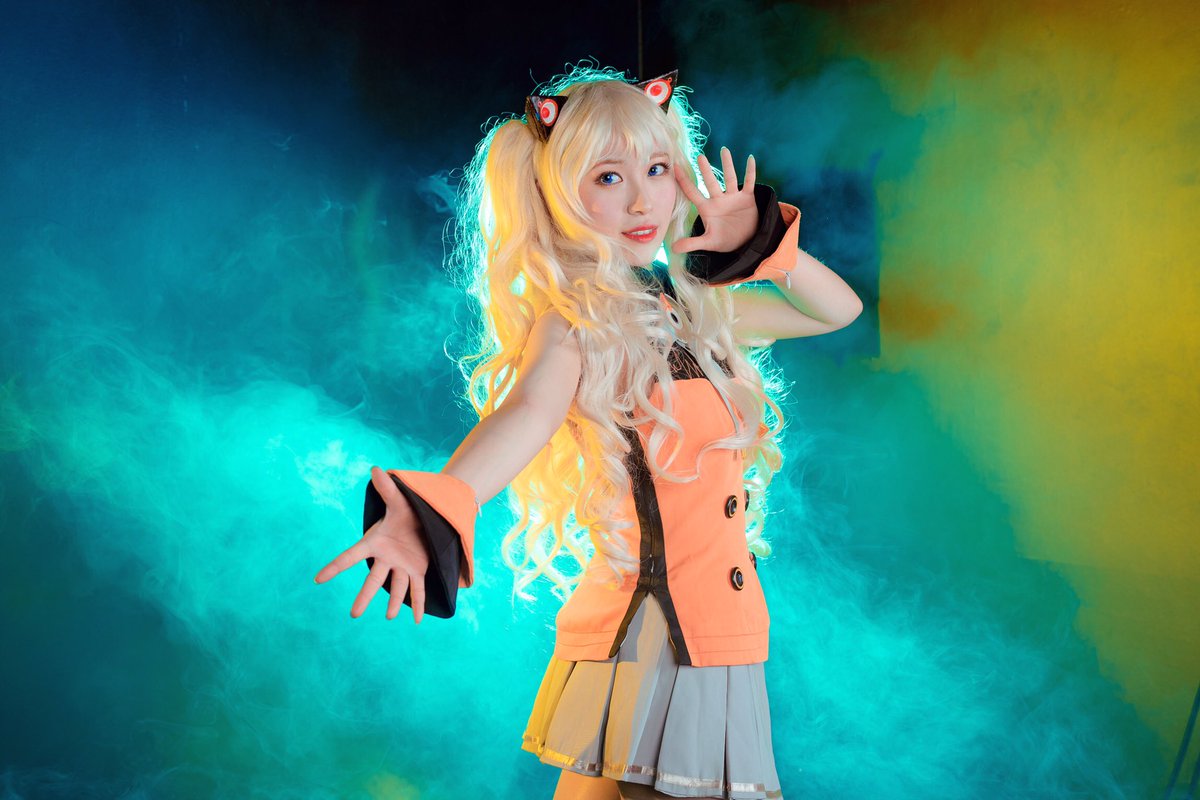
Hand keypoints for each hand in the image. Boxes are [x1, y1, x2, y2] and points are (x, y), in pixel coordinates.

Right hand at [313, 466, 429, 622]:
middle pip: (373, 580)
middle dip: (364, 596)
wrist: (426, 519)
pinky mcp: (418, 570)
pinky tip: (418, 620)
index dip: (334, 568)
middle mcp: (386, 558)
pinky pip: (418, 589)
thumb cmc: (408, 511)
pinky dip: (419, 604)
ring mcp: (402, 566)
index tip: (317, 580)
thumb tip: (375, 468)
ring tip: (389, 617)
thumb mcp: (399, 501)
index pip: (351, 557)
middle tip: (354, 614)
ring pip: (396, 587)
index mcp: (376, 542)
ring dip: (393, 602)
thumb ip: (387, 489)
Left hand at [671, 146, 758, 254]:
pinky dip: (750, 172)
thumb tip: (672, 248)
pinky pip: (749, 183)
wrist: (745, 242)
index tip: (675, 168)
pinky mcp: (747, 198)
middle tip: (700, 156)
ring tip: (724, 150)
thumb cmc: (724, 240)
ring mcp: (733, 197)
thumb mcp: (708, 242)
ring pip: (730, 178)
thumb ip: (692, 243)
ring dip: (727, 165)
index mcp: (707, 208)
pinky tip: (750, 159)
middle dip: (705, 170)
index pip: (692, 193)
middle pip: (710, 182)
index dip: (684, 181)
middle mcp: (718, 199)